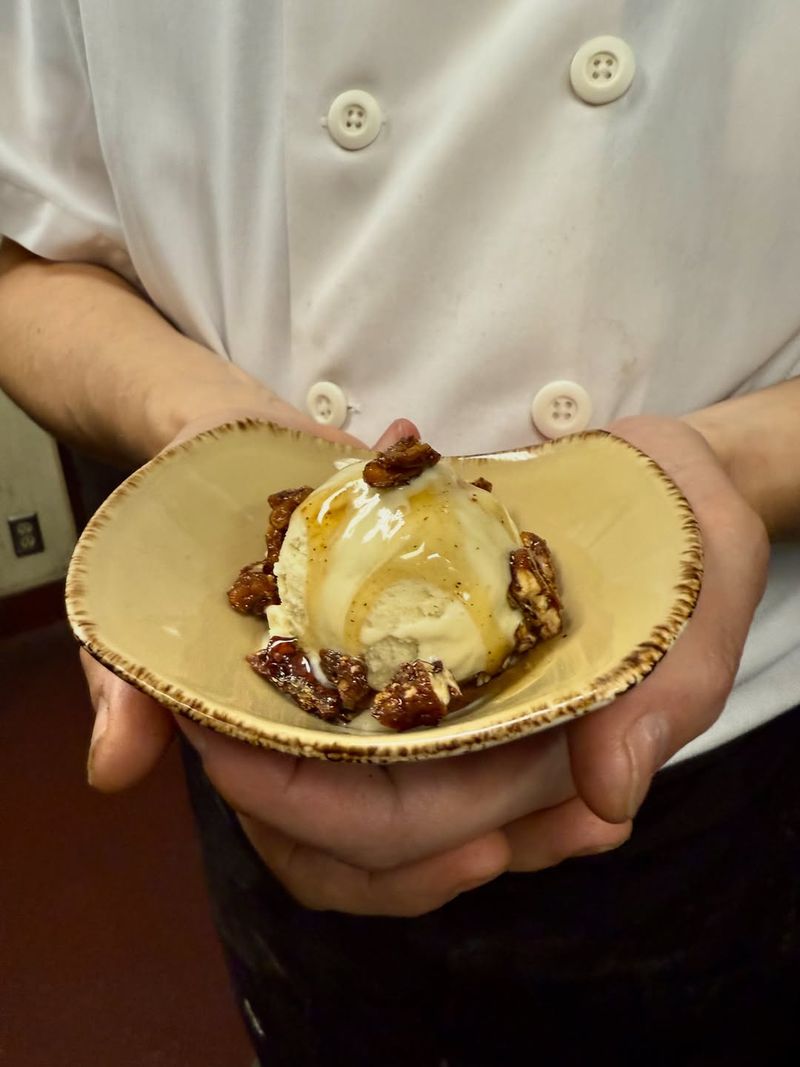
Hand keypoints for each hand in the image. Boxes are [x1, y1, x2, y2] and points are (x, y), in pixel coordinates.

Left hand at [85, 414, 767, 917]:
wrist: (659, 482)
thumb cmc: (688, 542)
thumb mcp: (704, 607)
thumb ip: (669, 703)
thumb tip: (606, 799)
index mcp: (540, 771)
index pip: (410, 829)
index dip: (305, 805)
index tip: (217, 735)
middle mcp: (481, 760)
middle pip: (347, 832)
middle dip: (260, 794)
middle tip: (188, 716)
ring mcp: (446, 710)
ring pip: (329, 787)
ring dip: (259, 760)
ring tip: (203, 701)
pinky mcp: (422, 658)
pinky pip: (334, 706)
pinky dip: (282, 694)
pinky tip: (248, 653)